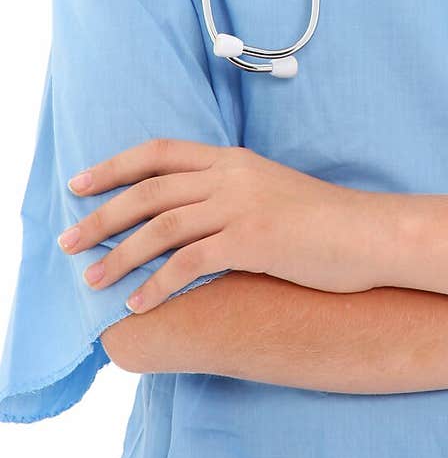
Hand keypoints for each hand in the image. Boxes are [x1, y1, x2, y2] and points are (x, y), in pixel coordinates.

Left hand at [57, 139, 385, 312]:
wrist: (370, 234)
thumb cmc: (323, 222)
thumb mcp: (269, 191)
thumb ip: (231, 192)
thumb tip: (192, 213)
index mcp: (233, 159)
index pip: (159, 152)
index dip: (114, 166)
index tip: (79, 185)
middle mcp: (232, 176)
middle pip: (149, 189)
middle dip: (101, 216)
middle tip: (68, 241)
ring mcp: (242, 206)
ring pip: (161, 225)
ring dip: (119, 255)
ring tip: (92, 280)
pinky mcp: (253, 241)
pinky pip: (189, 262)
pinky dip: (157, 284)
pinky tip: (138, 305)